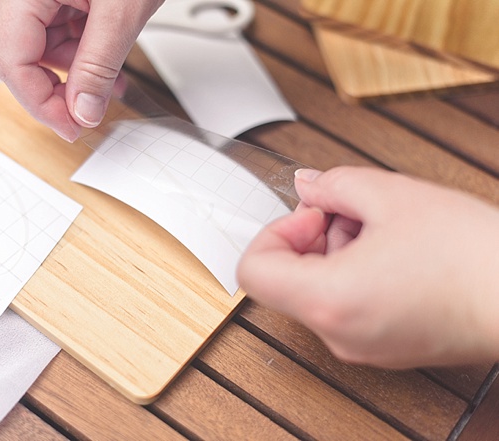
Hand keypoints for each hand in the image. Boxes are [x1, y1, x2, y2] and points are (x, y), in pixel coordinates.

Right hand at [0, 0, 162, 141]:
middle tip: (83, 118)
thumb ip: (98, 64)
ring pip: (45, 51)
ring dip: (75, 78)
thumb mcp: (121, 11)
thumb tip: (83, 110)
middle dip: (56, 92)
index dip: (39, 102)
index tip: (70, 127)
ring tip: (106, 90)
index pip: (12, 59)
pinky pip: (65, 37)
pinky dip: (86, 59)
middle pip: (23, 57)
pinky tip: (107, 72)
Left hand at [237, 166, 498, 367]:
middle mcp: (337, 333)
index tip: (311, 214)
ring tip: (386, 230)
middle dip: (314, 235)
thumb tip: (305, 185)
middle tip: (355, 212)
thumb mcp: (392, 196)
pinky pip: (344, 305)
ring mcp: (359, 346)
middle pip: (287, 278)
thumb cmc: (472, 255)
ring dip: (338, 250)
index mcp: (328, 299)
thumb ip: (332, 184)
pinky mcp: (381, 346)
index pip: (253, 270)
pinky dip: (355, 273)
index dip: (275, 231)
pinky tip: (397, 252)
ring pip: (317, 289)